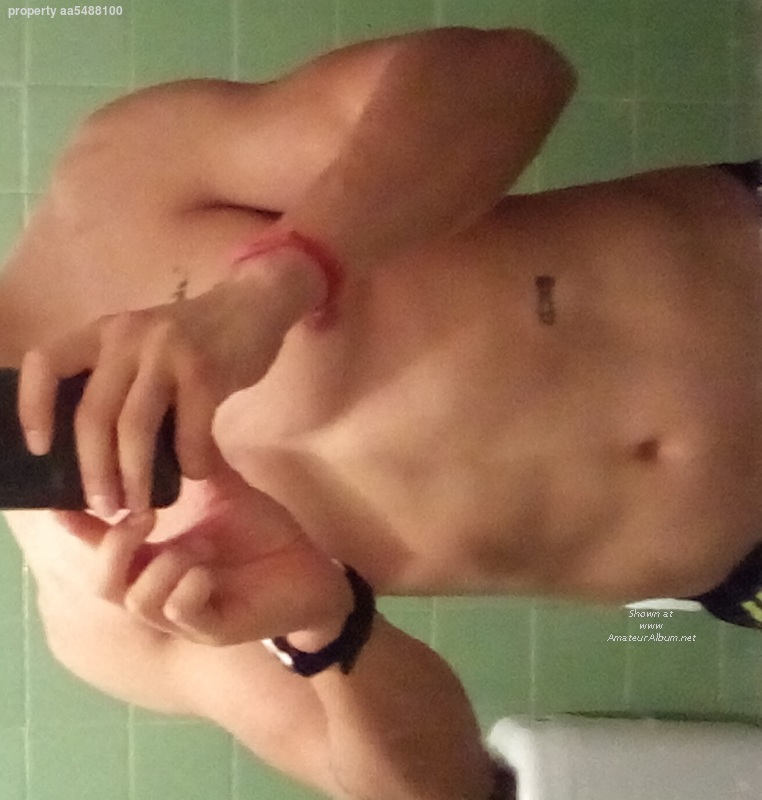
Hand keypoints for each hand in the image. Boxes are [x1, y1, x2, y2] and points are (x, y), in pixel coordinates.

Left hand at [18, 253, 318, 514]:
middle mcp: (127, 337)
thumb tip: (98, 452)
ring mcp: (166, 352)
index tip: (40, 450)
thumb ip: (119, 380)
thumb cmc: (193, 338)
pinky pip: (190, 430)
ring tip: (139, 506)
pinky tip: (196, 472)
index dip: (33, 409)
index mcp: (102, 333)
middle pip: (92, 413)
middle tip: (104, 506)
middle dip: (94, 470)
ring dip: (133, 476)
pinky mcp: (205, 370)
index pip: (45, 363)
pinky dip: (191, 462)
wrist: (251, 306)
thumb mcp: (143, 346)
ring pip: (134, 426)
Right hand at [56, 471, 353, 646]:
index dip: (79, 529)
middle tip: (139, 516)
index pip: (105, 547)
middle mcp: (163, 588)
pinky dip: (188, 590)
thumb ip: (196, 461)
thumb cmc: (263, 534)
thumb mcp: (225, 493)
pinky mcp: (217, 627)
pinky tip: (206, 570)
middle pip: (105, 583)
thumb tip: (176, 408)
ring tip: (192, 545)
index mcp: (159, 556)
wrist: (313, 571)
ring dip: (160, 567)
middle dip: (111, 549)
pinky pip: (184, 615)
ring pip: (140, 602)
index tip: (59, 503)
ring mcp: (187, 614)